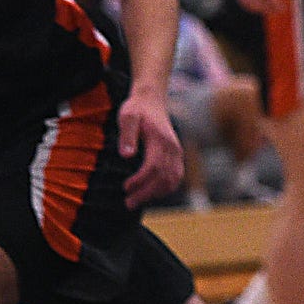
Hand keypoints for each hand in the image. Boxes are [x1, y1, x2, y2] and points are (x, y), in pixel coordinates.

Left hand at [118, 88, 184, 208]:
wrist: (151, 101)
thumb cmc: (137, 109)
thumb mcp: (127, 117)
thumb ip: (127, 135)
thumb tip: (126, 156)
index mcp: (161, 140)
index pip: (154, 167)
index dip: (140, 181)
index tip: (125, 188)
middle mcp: (173, 148)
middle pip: (164, 178)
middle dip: (146, 193)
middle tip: (128, 203)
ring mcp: (177, 153)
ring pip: (172, 180)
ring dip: (155, 194)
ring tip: (135, 201)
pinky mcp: (176, 156)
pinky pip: (176, 178)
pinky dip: (165, 189)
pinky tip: (150, 194)